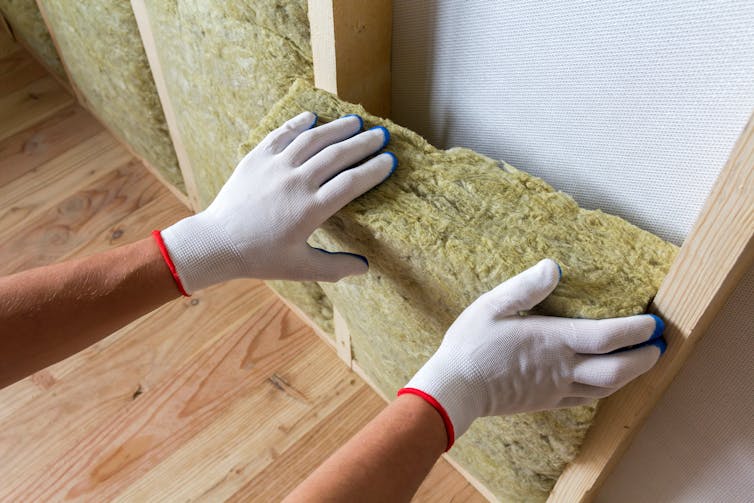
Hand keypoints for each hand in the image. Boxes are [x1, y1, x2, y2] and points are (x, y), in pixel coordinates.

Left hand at [159, 112, 395, 293]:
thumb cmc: (261, 258)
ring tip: (356, 122)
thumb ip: (335, 267)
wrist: (217, 242)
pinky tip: (313, 117)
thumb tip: (365, 268)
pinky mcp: (257, 158)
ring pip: (313, 139)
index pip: (351, 184)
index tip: (390, 161)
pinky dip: (299, 123)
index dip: (373, 170)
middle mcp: (296, 183)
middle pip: (337, 155)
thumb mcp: (301, 268)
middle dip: (363, 143)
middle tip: (382, 135)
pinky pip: (282, 134)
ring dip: (337, 128)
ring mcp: (275, 167)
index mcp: (310, 210)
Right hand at [399, 259, 665, 449]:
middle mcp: (562, 368)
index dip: (636, 330)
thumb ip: (526, 286)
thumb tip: (554, 266)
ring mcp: (556, 389)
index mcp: (552, 341)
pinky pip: (585, 399)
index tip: (653, 322)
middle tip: (659, 345)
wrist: (455, 389)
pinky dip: (605, 389)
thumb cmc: (471, 344)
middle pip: (618, 370)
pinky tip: (605, 382)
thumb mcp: (492, 306)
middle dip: (644, 358)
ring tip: (642, 362)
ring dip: (630, 376)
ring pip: (606, 388)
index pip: (607, 337)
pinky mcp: (546, 402)